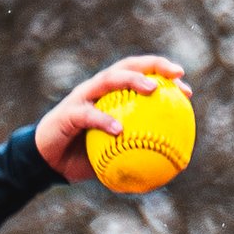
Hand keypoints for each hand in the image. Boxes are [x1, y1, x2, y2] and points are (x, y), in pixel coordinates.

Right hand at [34, 55, 188, 185]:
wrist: (48, 162)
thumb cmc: (83, 158)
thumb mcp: (115, 157)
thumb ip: (139, 154)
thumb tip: (172, 168)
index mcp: (111, 94)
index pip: (140, 76)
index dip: (163, 77)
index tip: (186, 89)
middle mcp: (98, 88)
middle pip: (128, 66)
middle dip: (153, 65)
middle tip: (176, 75)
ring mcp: (83, 97)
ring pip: (110, 80)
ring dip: (132, 81)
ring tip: (151, 90)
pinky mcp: (69, 112)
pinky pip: (89, 114)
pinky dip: (104, 120)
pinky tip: (119, 130)